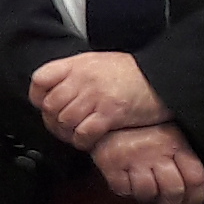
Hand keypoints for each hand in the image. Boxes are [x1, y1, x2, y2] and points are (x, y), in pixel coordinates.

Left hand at [31, 49, 166, 149]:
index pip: (40, 79)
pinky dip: (82, 141)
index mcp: (77, 64)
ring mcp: (95, 96)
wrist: (165, 78)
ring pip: (64, 121)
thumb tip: (57, 89)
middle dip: (53, 121)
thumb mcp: (100, 62)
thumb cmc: (135, 73)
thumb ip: (76, 73)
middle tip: (62, 129)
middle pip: (50, 105)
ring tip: (76, 136)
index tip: (43, 106)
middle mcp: (83, 79)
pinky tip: (88, 141)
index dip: (38, 97)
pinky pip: (84, 132)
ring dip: (67, 134)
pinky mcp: (110, 113)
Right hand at [92, 120, 203, 203]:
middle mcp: (156, 149)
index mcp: (175, 143)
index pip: (195, 177)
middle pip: (174, 189)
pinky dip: (126, 191)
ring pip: (148, 192)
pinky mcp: (111, 163)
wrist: (105, 118)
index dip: (195, 199)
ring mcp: (133, 156)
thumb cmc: (141, 132)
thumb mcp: (168, 138)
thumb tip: (191, 202)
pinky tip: (127, 183)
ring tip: (145, 192)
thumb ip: (182, 163)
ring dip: (147, 198)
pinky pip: (123, 189)